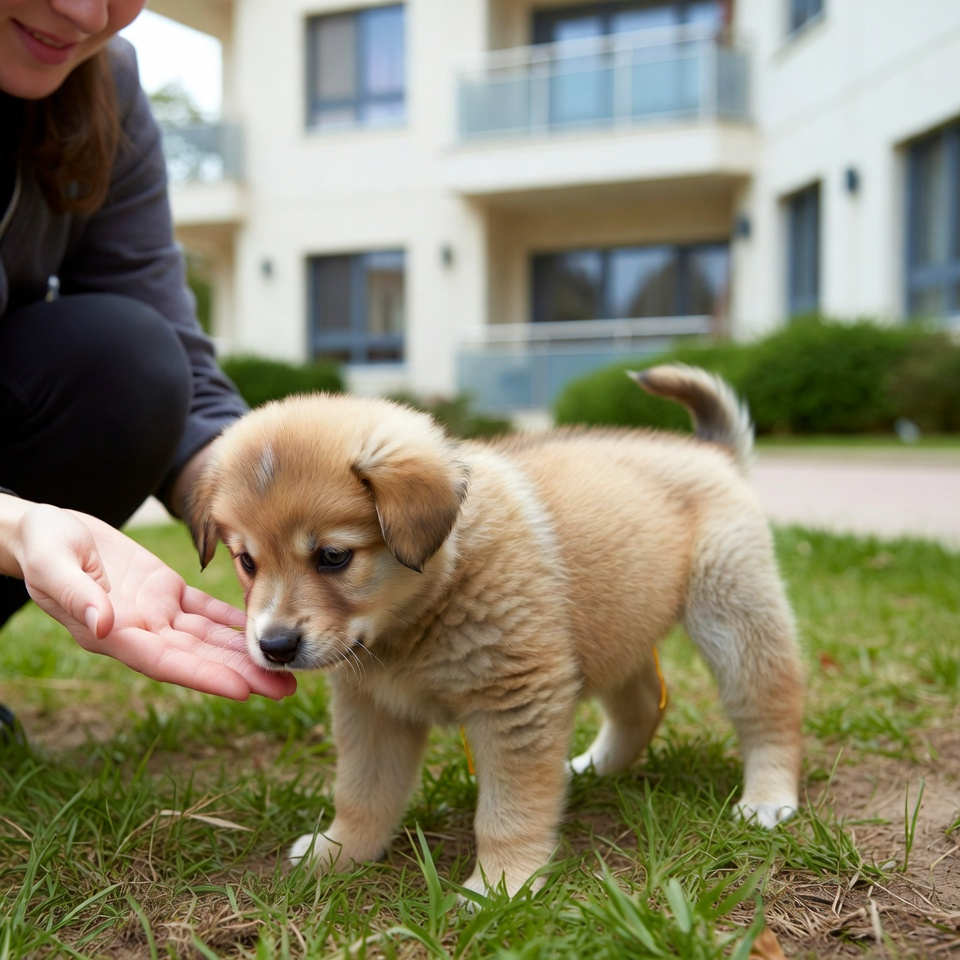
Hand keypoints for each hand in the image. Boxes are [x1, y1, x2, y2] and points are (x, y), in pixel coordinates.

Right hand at [11, 503, 295, 700]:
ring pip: (209, 638)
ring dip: (246, 652)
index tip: (243, 690)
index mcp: (113, 633)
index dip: (205, 676)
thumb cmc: (42, 546)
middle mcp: (141, 630)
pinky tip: (261, 626)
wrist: (45, 529)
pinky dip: (233, 619)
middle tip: (286, 688)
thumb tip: (104, 624)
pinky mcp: (166, 591)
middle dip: (242, 673)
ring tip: (286, 667)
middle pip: (199, 658)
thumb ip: (77, 596)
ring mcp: (155, 612)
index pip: (166, 662)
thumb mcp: (53, 564)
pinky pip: (206, 610)